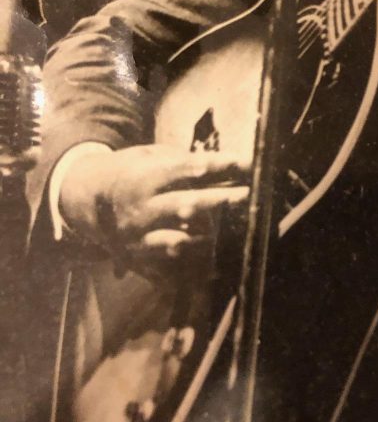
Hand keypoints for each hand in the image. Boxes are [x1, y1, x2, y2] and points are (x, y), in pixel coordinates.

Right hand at [59, 144, 249, 274]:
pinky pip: (167, 266)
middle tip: (246, 194)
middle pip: (185, 205)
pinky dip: (187, 263)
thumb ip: (183, 161)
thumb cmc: (131, 171)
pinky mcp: (137, 257)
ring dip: (206, 236)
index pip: (186, 169)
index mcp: (143, 178)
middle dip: (218, 200)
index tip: (243, 162)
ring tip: (224, 228)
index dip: (216, 166)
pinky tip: (207, 258)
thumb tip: (227, 163)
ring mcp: (138, 236)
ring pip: (178, 241)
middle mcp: (141, 209)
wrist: (87, 199)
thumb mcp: (150, 155)